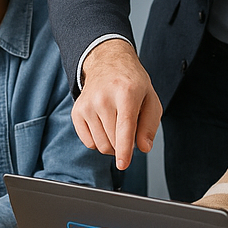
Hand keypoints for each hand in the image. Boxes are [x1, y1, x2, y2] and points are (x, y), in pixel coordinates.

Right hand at [73, 39, 162, 170]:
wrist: (108, 63)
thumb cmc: (132, 83)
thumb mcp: (151, 99)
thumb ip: (150, 125)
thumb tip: (143, 147)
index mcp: (126, 92)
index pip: (124, 127)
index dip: (124, 148)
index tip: (122, 164)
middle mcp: (104, 98)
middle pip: (113, 141)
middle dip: (125, 145)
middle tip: (129, 127)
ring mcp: (87, 105)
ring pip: (101, 145)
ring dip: (112, 145)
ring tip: (117, 126)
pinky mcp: (77, 111)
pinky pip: (88, 143)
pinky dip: (99, 142)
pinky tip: (105, 126)